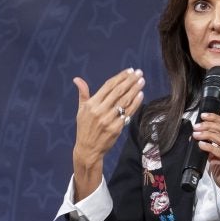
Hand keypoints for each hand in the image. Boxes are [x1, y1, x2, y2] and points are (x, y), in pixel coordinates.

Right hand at [71, 67, 145, 197]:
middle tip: (139, 73)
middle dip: (130, 81)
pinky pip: (128, 113)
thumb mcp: (80, 110)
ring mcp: (108, 120)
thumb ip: (83, 94)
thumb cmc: (84, 128)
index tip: (129, 71)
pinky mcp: (116, 128)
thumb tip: (77, 79)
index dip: (120, 77)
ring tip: (142, 81)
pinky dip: (135, 103)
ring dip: (135, 89)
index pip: (108, 86)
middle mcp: (99, 110)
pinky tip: (141, 95)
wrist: (88, 149)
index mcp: (91, 104)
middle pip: (118, 91)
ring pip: (124, 101)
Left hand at [193, 113, 219, 199]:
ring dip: (206, 135)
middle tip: (196, 126)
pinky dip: (209, 147)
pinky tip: (201, 145)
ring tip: (196, 134)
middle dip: (208, 125)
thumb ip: (211, 149)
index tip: (203, 116)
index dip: (214, 118)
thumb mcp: (216, 159)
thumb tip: (198, 140)